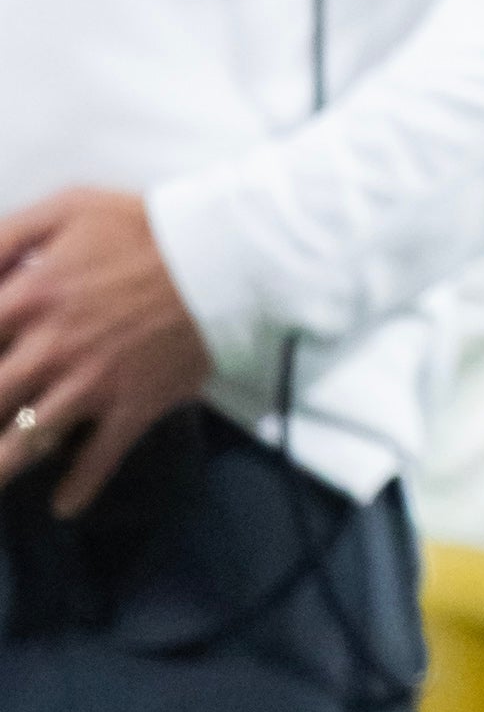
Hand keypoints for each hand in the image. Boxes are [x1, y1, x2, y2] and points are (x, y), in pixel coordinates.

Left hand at [0, 188, 214, 514]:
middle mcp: (49, 348)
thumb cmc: (149, 227)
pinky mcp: (133, 406)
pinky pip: (98, 460)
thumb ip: (7, 234)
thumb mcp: (71, 206)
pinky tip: (63, 505)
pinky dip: (77, 490)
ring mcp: (90, 384)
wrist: (232, 256)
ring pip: (23, 445)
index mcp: (29, 295)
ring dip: (0, 465)